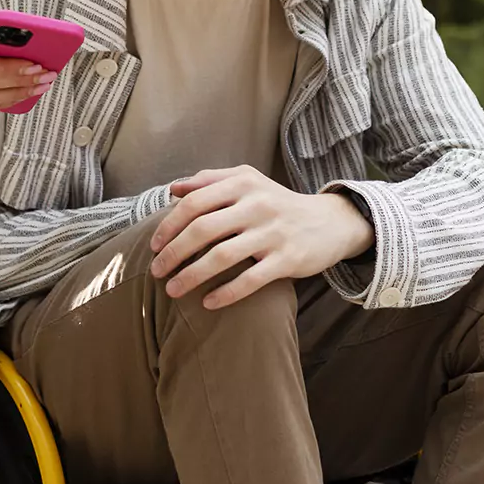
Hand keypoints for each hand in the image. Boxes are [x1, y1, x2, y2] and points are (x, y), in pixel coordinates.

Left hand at [149, 166, 374, 309]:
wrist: (329, 221)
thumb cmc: (276, 202)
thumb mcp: (246, 181)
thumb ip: (209, 180)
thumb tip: (172, 189)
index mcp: (241, 184)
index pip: (194, 203)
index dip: (169, 225)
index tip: (153, 246)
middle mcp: (256, 205)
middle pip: (203, 229)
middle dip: (173, 253)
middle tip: (156, 272)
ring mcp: (273, 233)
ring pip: (222, 256)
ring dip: (192, 276)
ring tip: (173, 291)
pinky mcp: (288, 259)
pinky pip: (251, 279)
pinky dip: (226, 293)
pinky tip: (207, 303)